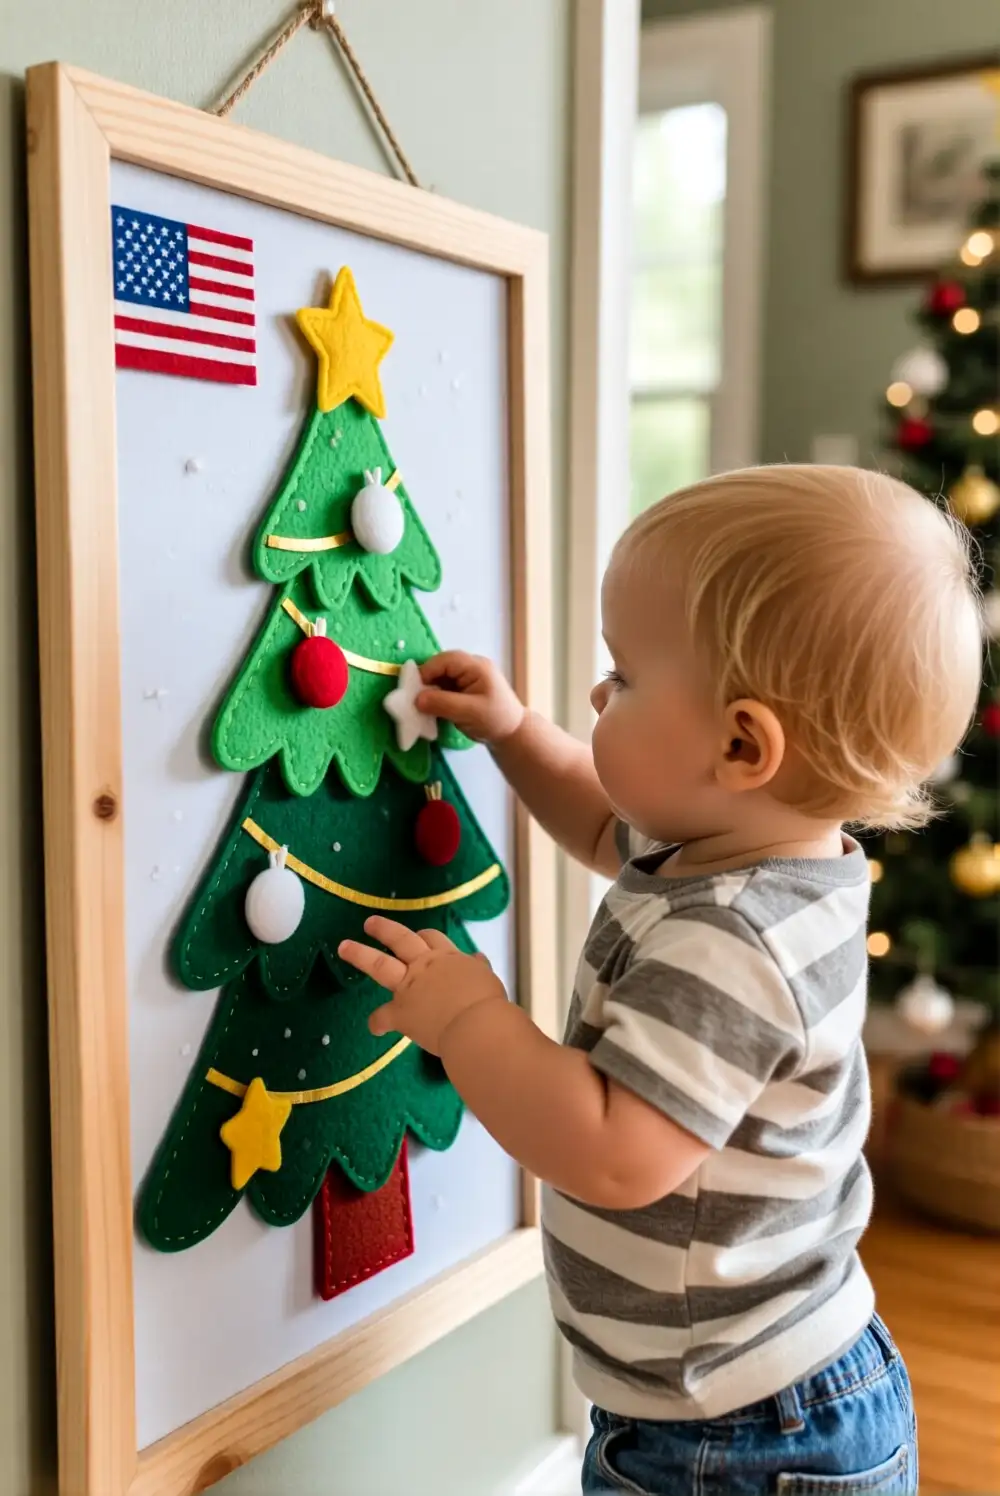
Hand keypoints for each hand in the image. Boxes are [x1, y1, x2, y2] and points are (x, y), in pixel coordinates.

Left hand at [338, 917, 506, 1055]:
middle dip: (384, 929)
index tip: (417, 936)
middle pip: (401, 939)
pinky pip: (382, 1017)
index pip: (431, 938)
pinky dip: (377, 1023)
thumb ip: (478, 968)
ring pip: (379, 965)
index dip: (423, 936)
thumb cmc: (488, 1003)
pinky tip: (375, 1027)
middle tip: (369, 923)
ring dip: (360, 954)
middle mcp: (425, 966)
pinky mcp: (401, 1012)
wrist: (477, 1025)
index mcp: (448, 958)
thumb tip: (477, 957)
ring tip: (344, 947)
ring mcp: (410, 987)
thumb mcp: (487, 978)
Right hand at [417, 652, 524, 744]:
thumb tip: (416, 699)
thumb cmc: (495, 720)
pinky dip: (435, 696)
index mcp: (476, 667)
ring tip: (423, 705)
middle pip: (441, 666)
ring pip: (440, 677)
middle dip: (427, 680)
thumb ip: (442, 703)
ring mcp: (467, 677)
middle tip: (416, 698)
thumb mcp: (469, 712)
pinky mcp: (463, 689)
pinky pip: (444, 687)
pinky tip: (431, 708)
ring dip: (430, 689)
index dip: (427, 671)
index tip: (415, 689)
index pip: (446, 660)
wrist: (512, 733)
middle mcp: (471, 667)